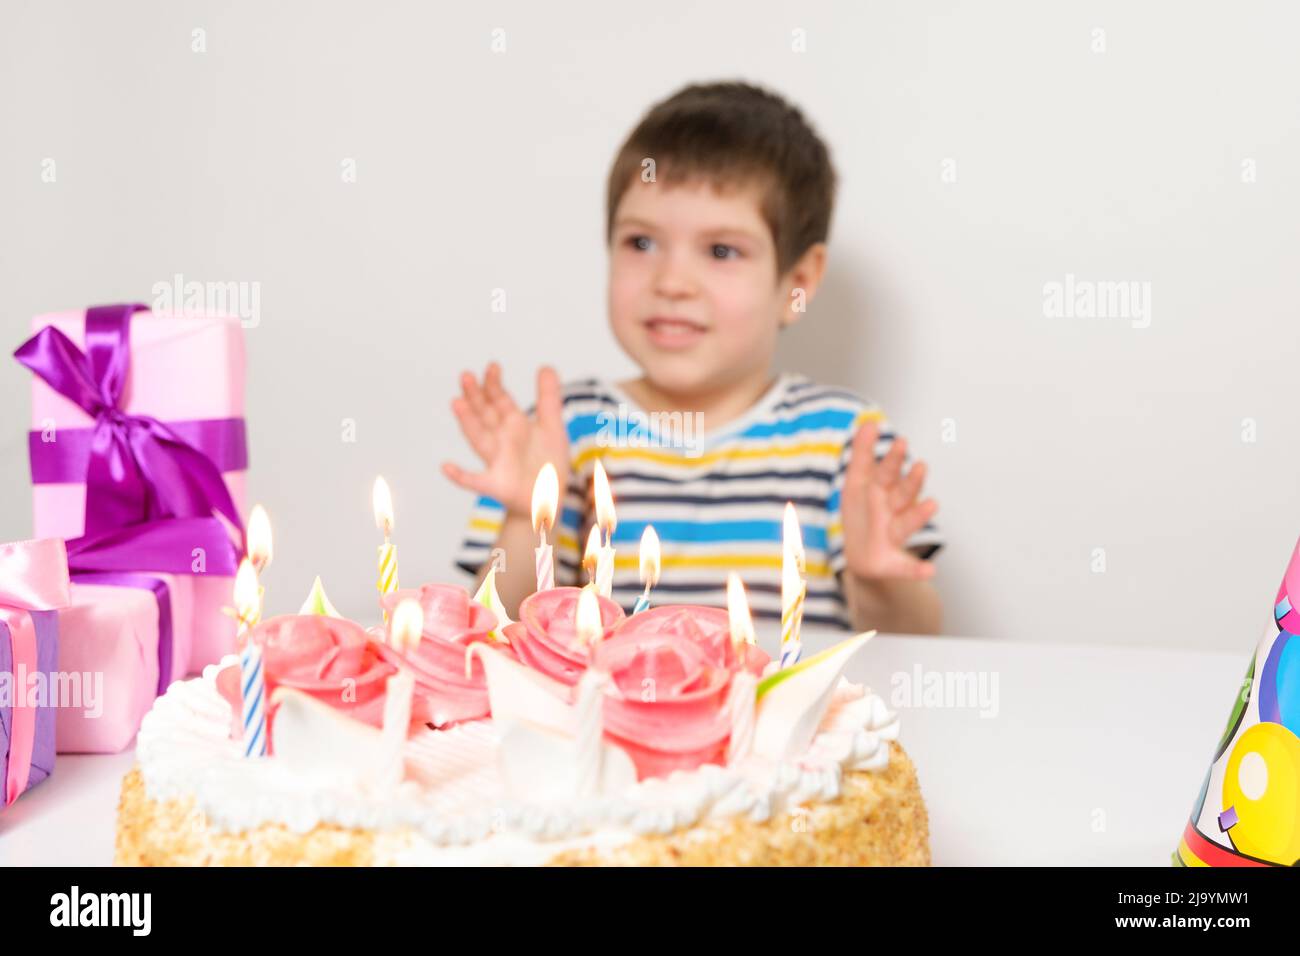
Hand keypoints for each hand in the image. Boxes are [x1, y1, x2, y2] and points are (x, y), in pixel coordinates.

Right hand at [441, 363, 570, 518]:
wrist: (549, 499)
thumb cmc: (547, 464)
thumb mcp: (553, 427)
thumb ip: (548, 398)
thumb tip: (545, 365)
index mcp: (514, 426)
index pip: (500, 401)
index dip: (494, 384)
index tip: (492, 366)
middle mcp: (501, 440)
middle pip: (485, 415)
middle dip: (476, 396)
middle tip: (466, 376)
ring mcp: (497, 461)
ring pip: (479, 439)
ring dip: (467, 422)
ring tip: (456, 404)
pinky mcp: (497, 485)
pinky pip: (475, 481)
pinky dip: (460, 476)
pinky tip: (446, 467)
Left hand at [840, 420, 938, 582]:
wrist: (861, 555)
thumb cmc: (863, 513)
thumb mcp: (857, 482)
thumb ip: (862, 452)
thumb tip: (869, 420)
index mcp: (883, 492)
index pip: (887, 472)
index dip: (892, 459)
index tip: (899, 441)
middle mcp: (893, 512)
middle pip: (902, 495)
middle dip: (911, 482)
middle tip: (920, 466)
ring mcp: (894, 536)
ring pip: (907, 525)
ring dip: (919, 516)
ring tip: (932, 505)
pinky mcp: (893, 563)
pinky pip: (907, 568)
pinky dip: (918, 570)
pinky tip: (931, 570)